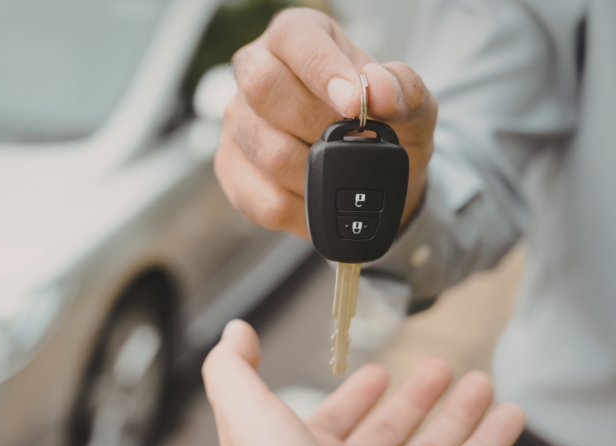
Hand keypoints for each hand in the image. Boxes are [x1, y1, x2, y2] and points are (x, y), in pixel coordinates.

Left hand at [202, 320, 524, 445]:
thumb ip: (234, 370)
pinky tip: (508, 416)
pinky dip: (489, 444)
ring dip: (459, 415)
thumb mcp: (246, 415)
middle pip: (390, 431)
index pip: (336, 419)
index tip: (378, 374)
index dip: (356, 396)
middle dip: (415, 399)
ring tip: (480, 382)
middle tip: (439, 369)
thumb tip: (235, 332)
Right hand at [215, 8, 436, 237]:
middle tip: (350, 143)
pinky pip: (263, 199)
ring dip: (317, 174)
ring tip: (341, 174)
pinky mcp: (231, 169)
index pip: (294, 38)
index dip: (322, 70)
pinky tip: (319, 198)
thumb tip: (380, 87)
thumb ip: (404, 90)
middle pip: (263, 87)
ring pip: (268, 151)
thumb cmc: (385, 128)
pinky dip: (303, 209)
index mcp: (298, 37)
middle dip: (317, 124)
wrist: (371, 178)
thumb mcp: (412, 107)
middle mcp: (257, 71)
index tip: (353, 103)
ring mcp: (239, 122)